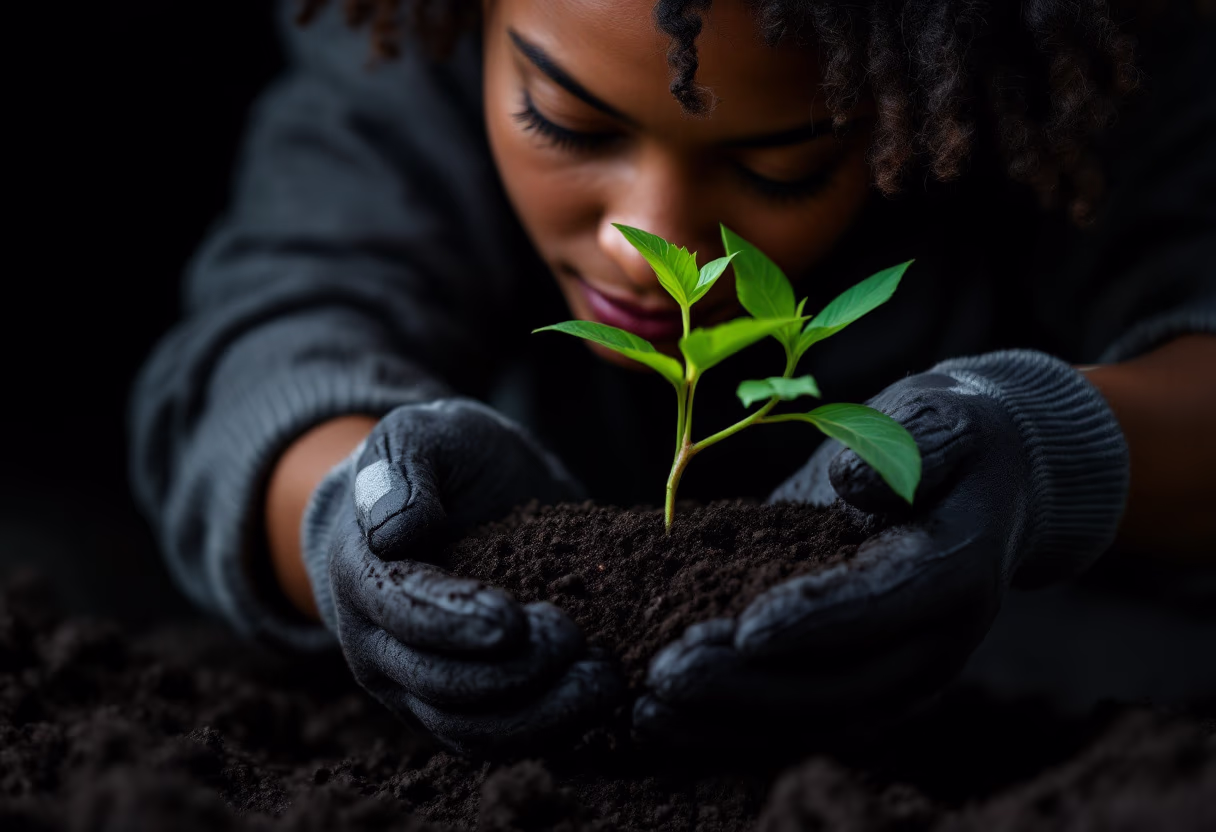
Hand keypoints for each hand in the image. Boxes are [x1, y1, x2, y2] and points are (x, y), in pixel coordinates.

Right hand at [304, 398, 622, 752]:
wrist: (452, 497)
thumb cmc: (437, 461)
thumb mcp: (419, 432)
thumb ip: (401, 465)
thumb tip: (394, 528)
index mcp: (363, 575)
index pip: (402, 612)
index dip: (454, 623)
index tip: (512, 620)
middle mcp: (378, 646)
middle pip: (437, 685)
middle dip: (511, 674)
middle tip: (576, 642)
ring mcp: (416, 687)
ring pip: (470, 730)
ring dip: (539, 716)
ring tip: (602, 681)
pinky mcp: (460, 709)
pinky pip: (498, 740)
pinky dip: (550, 731)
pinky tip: (599, 701)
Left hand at [634, 351, 1128, 744]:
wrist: (984, 486)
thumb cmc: (949, 443)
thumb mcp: (941, 417)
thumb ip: (916, 442)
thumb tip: (851, 480)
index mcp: (954, 569)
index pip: (884, 604)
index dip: (818, 620)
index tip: (747, 628)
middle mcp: (934, 642)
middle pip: (842, 686)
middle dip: (749, 687)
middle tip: (666, 674)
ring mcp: (899, 676)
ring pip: (814, 722)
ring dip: (728, 725)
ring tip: (649, 711)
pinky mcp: (863, 687)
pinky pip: (797, 724)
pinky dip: (731, 731)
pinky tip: (665, 723)